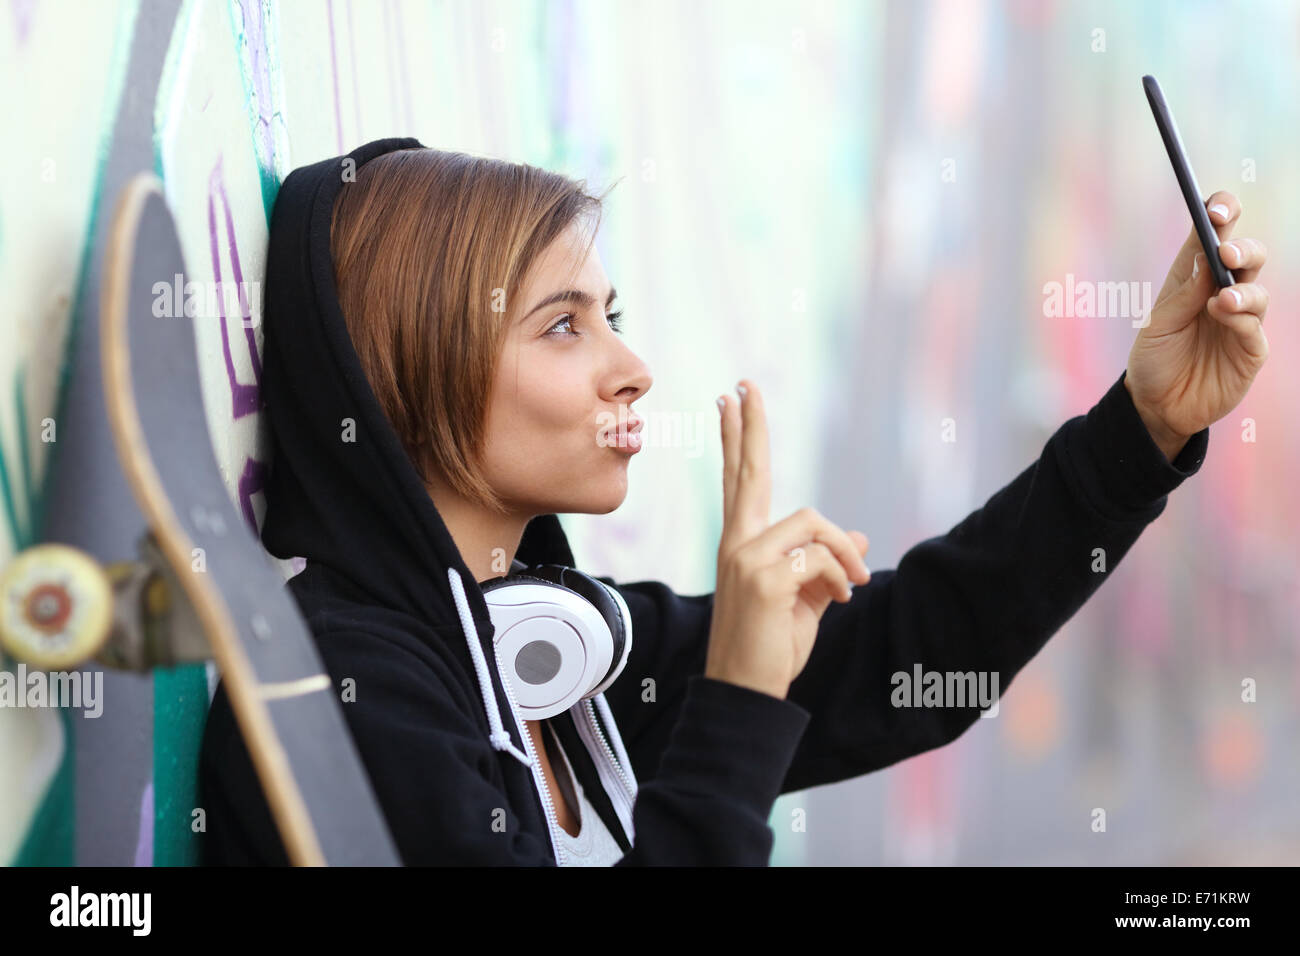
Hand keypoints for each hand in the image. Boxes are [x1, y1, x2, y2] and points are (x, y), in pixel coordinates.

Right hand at [704, 379, 870, 699]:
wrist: (748, 689)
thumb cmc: (772, 645)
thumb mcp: (807, 597)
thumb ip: (826, 563)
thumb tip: (859, 536)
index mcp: (741, 543)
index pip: (738, 479)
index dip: (736, 439)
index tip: (729, 400)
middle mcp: (737, 542)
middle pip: (748, 470)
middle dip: (750, 425)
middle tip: (745, 384)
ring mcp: (745, 557)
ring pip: (814, 521)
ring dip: (844, 554)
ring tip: (849, 588)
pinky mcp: (764, 577)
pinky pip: (821, 557)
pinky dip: (839, 580)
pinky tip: (836, 603)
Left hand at [1126, 190, 1269, 460]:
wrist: (1156, 406)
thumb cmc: (1154, 360)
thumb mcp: (1158, 325)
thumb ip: (1183, 293)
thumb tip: (1204, 256)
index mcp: (1194, 278)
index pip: (1214, 236)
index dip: (1221, 215)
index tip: (1216, 208)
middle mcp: (1222, 293)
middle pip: (1248, 257)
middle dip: (1242, 249)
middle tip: (1225, 252)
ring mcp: (1240, 321)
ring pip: (1257, 290)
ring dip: (1241, 290)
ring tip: (1220, 299)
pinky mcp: (1250, 350)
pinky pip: (1254, 328)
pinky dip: (1241, 319)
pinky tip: (1222, 315)